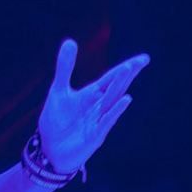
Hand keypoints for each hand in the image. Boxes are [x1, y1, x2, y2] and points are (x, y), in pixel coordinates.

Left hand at [35, 39, 148, 173]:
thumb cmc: (56, 121)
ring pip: (112, 101)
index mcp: (92, 95)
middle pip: (116, 87)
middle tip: (141, 60)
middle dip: (126, 74)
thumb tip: (70, 41)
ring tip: (129, 70)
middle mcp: (99, 106)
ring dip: (120, 86)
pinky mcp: (95, 136)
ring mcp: (99, 121)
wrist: (49, 149)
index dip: (125, 68)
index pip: (111, 78)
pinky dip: (116, 111)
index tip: (143, 59)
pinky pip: (107, 121)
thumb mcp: (58, 91)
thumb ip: (65, 67)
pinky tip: (126, 99)